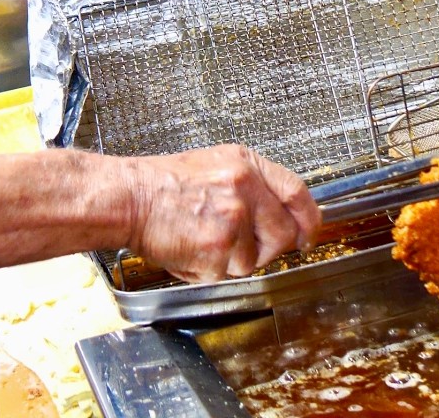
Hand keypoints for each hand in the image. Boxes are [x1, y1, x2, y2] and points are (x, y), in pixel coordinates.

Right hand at [122, 145, 320, 283]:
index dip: (308, 220)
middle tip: (238, 244)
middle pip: (283, 234)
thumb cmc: (164, 185)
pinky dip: (208, 271)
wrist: (130, 198)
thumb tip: (281, 215)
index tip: (307, 234)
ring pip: (254, 261)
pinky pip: (227, 274)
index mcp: (246, 165)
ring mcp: (233, 220)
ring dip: (231, 261)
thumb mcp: (215, 166)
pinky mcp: (218, 248)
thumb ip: (252, 186)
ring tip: (202, 239)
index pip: (297, 193)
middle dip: (266, 249)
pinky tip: (190, 249)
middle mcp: (245, 189)